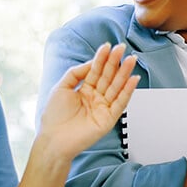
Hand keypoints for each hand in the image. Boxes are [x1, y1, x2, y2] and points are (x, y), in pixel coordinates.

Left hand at [38, 42, 138, 159]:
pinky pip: (120, 103)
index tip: (108, 46)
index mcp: (84, 90)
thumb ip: (76, 72)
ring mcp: (102, 108)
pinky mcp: (109, 119)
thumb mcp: (61, 87)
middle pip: (107, 77)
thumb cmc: (54, 117)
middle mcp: (95, 98)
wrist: (53, 140)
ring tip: (131, 60)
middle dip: (115, 63)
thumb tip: (92, 62)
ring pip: (116, 87)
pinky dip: (127, 92)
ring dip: (124, 73)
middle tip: (122, 49)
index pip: (95, 71)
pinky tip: (132, 79)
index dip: (101, 59)